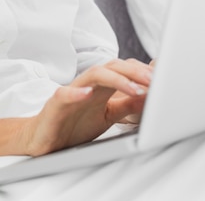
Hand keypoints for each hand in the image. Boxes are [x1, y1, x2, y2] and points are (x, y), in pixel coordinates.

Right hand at [21, 58, 152, 155]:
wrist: (43, 139)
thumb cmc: (74, 124)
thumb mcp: (107, 116)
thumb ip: (126, 105)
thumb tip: (150, 97)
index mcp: (101, 86)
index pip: (123, 70)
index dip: (142, 72)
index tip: (161, 79)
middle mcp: (88, 84)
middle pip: (112, 67)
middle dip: (135, 72)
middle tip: (154, 81)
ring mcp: (72, 91)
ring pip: (94, 75)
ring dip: (116, 80)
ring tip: (135, 89)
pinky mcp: (56, 104)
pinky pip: (65, 94)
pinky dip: (76, 92)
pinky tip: (88, 94)